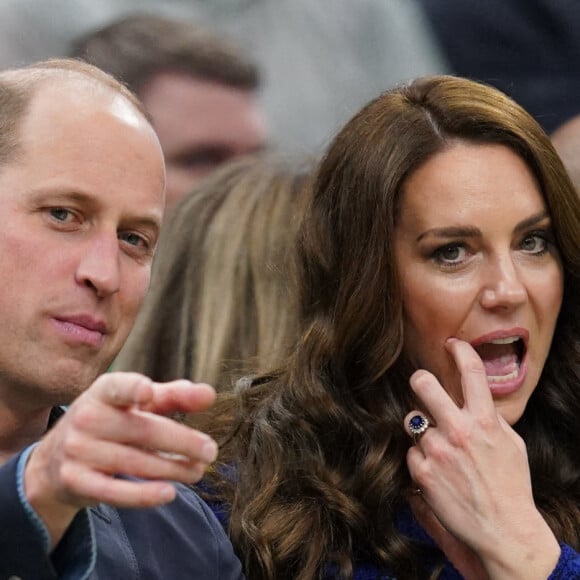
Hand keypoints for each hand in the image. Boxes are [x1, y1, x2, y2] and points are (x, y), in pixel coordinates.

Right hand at [24, 372, 217, 547]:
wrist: (54, 460)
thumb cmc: (111, 421)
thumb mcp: (137, 403)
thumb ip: (174, 396)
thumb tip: (209, 394)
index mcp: (104, 392)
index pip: (118, 387)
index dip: (132, 389)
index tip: (148, 392)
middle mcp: (87, 418)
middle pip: (142, 430)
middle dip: (181, 442)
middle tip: (211, 451)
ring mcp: (78, 450)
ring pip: (134, 462)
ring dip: (172, 469)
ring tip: (198, 471)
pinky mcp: (76, 481)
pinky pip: (114, 491)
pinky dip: (143, 495)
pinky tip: (169, 493)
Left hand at [404, 339, 559, 578]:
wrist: (504, 530)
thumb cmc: (511, 486)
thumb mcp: (512, 445)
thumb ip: (490, 418)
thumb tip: (473, 399)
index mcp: (485, 420)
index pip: (472, 372)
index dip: (461, 350)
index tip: (452, 343)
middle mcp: (459, 430)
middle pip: (423, 383)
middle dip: (420, 380)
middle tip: (422, 385)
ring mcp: (437, 450)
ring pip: (412, 420)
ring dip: (421, 430)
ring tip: (437, 449)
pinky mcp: (422, 471)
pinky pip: (411, 452)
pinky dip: (420, 459)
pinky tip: (436, 473)